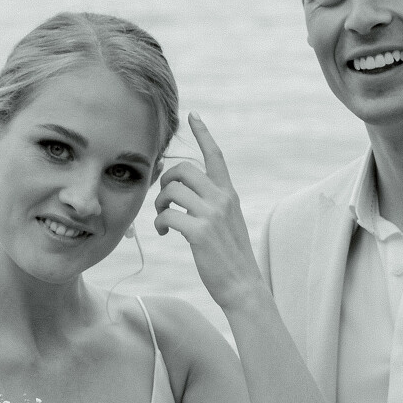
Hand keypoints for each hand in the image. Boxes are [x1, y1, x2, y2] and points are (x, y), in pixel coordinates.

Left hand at [153, 115, 261, 311]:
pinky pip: (168, 215)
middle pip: (183, 170)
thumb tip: (185, 195)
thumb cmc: (231, 259)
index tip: (193, 116)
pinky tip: (165, 232)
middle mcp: (222, 199)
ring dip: (160, 204)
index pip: (215, 157)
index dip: (203, 134)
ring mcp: (212, 215)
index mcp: (230, 195)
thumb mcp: (227, 224)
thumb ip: (212, 205)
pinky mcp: (199, 233)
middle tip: (163, 200)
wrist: (242, 286)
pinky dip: (160, 222)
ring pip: (172, 191)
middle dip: (166, 182)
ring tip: (163, 220)